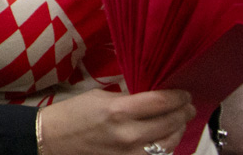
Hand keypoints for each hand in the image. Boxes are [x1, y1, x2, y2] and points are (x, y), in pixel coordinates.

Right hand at [35, 86, 191, 154]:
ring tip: (180, 121)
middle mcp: (129, 134)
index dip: (178, 97)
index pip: (160, 102)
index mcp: (118, 111)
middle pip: (170, 123)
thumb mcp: (100, 97)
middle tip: (188, 106)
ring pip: (169, 143)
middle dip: (183, 113)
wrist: (54, 139)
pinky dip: (166, 145)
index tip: (185, 93)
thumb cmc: (73, 113)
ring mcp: (131, 154)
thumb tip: (153, 94)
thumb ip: (128, 98)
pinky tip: (166, 137)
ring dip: (178, 130)